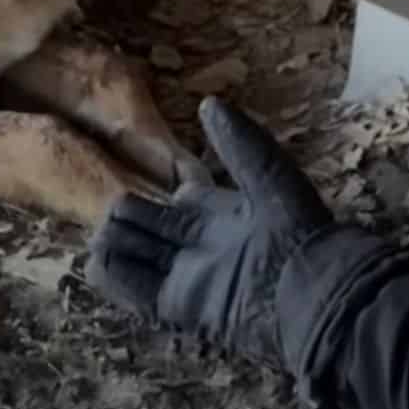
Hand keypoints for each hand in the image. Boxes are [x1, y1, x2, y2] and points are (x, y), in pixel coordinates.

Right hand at [87, 96, 333, 364]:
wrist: (310, 291)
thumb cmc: (295, 228)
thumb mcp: (268, 174)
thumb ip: (237, 142)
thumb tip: (209, 102)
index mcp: (222, 211)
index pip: (178, 196)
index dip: (159, 186)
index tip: (135, 170)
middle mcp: (200, 243)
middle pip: (147, 224)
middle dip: (125, 215)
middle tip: (111, 208)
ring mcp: (187, 276)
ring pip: (135, 254)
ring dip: (114, 243)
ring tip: (100, 230)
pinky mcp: (178, 306)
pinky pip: (136, 290)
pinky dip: (114, 276)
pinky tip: (98, 259)